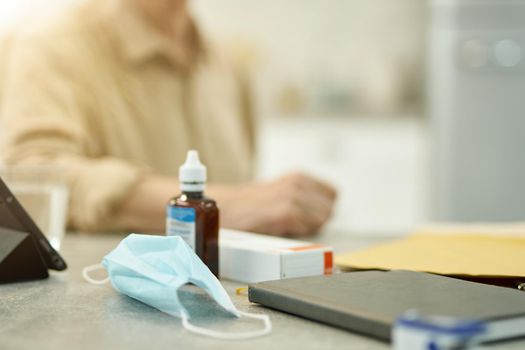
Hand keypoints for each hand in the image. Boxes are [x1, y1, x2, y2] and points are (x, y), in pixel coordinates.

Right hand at [211, 172, 336, 236]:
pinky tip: (282, 228)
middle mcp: (298, 183)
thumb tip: (326, 212)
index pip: (332, 194)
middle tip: (295, 224)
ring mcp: (293, 197)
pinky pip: (307, 227)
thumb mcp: (280, 193)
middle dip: (317, 220)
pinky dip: (298, 232)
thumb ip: (303, 198)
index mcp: (299, 177)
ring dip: (308, 227)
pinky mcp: (287, 212)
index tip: (310, 215)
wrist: (226, 208)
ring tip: (286, 225)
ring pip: (321, 219)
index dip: (323, 208)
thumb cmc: (251, 206)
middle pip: (329, 209)